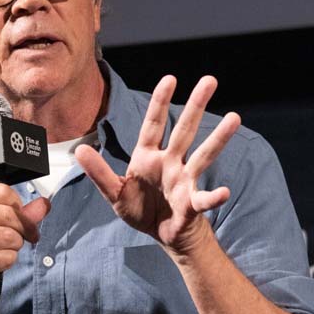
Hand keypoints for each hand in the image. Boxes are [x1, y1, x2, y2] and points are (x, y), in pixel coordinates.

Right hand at [0, 183, 49, 300]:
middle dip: (23, 229)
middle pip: (9, 215)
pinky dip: (7, 262)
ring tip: (4, 249)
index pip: (3, 191)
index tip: (22, 218)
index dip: (20, 206)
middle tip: (24, 238)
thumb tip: (44, 205)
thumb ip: (15, 211)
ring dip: (15, 247)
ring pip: (10, 237)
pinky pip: (4, 258)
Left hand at [75, 75, 240, 255]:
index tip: (170, 78)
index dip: (160, 101)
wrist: (162, 236)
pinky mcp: (192, 203)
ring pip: (203, 154)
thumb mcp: (114, 192)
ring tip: (235, 118)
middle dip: (196, 105)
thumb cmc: (140, 209)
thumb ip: (98, 172)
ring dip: (218, 138)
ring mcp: (184, 181)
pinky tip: (223, 191)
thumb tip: (78, 151)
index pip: (154, 123)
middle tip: (210, 80)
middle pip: (184, 130)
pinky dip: (213, 196)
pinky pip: (204, 198)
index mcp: (148, 157)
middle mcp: (170, 163)